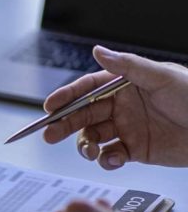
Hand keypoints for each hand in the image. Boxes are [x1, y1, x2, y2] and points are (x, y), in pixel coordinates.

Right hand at [43, 46, 187, 169]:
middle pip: (83, 115)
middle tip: (49, 134)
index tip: (50, 106)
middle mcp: (122, 106)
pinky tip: (113, 158)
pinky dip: (106, 160)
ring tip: (89, 150)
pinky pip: (110, 156)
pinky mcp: (134, 150)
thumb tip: (98, 51)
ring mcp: (126, 129)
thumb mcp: (162, 77)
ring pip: (92, 137)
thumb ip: (127, 66)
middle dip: (64, 125)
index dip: (66, 97)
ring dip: (85, 145)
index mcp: (125, 85)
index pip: (87, 89)